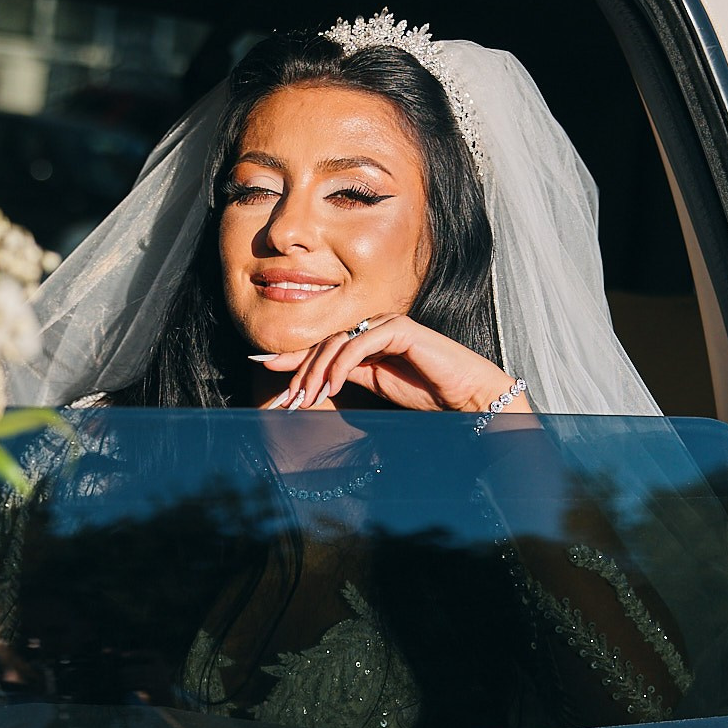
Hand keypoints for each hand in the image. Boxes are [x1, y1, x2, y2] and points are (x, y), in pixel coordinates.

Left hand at [254, 311, 531, 414]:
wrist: (468, 398)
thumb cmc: (428, 394)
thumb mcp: (376, 387)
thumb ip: (346, 378)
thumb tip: (311, 382)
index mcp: (366, 342)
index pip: (323, 346)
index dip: (292, 356)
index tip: (260, 365)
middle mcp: (374, 329)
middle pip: (324, 344)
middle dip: (300, 372)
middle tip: (287, 401)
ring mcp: (387, 326)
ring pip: (338, 343)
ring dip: (317, 372)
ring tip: (306, 399)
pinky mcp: (400, 329)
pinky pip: (360, 345)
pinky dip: (341, 366)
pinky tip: (331, 387)